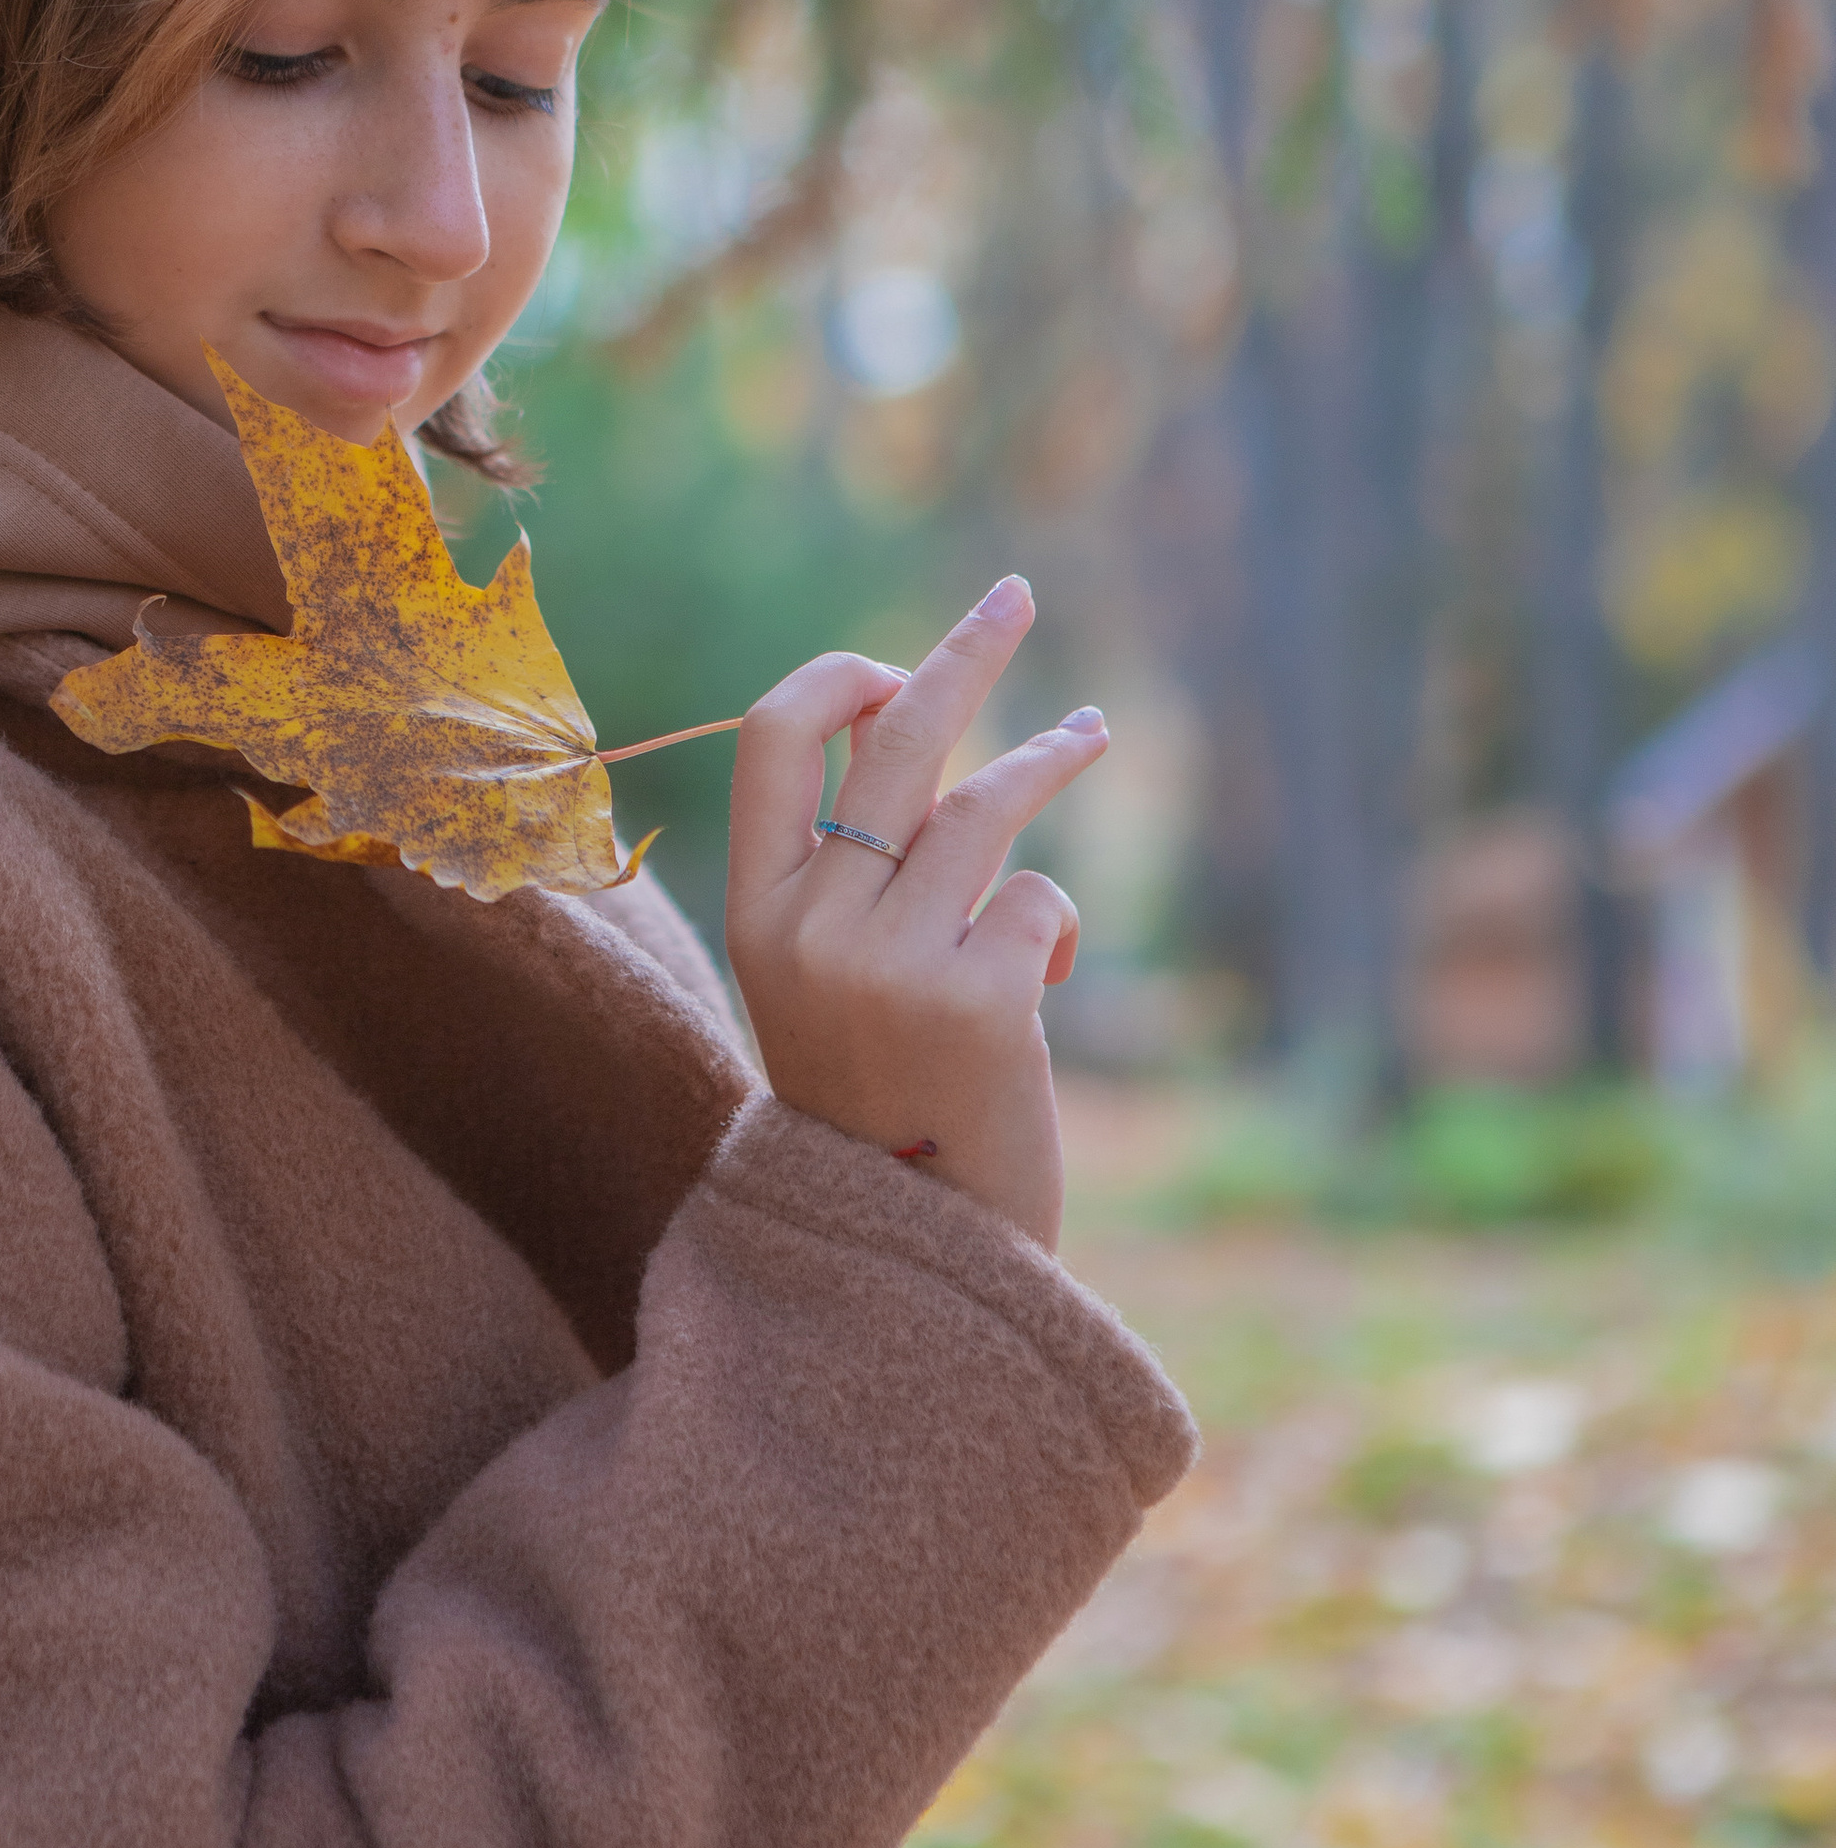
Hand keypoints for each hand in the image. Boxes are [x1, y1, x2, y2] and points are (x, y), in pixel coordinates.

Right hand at [722, 578, 1101, 1248]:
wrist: (913, 1254)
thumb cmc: (879, 1103)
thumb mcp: (825, 980)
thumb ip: (849, 875)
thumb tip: (917, 723)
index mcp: (756, 914)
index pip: (772, 737)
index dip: (839, 679)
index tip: (895, 667)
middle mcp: (812, 927)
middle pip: (895, 740)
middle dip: (964, 653)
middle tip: (1016, 592)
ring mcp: (892, 962)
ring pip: (983, 806)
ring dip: (1048, 760)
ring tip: (1090, 733)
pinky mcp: (978, 1000)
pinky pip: (1039, 898)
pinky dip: (1056, 924)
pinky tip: (1046, 976)